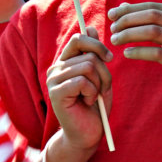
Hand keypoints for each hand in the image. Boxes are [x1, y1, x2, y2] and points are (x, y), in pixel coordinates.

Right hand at [46, 25, 112, 153]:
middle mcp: (56, 68)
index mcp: (66, 62)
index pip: (78, 39)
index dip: (97, 45)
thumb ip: (95, 54)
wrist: (88, 134)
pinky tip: (87, 103)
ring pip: (87, 67)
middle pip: (88, 54)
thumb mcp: (100, 77)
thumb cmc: (95, 106)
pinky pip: (82, 81)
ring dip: (99, 84)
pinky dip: (92, 93)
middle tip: (102, 88)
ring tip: (93, 97)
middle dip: (103, 72)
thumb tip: (91, 27)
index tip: (108, 58)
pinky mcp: (56, 92)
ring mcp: (54, 80)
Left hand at [109, 2, 161, 99]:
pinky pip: (158, 53)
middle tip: (113, 29)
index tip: (112, 15)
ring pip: (153, 32)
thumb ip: (153, 20)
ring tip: (116, 40)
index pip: (153, 6)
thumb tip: (123, 7)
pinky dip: (139, 52)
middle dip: (128, 20)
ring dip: (130, 35)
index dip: (130, 9)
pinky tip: (127, 54)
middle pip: (152, 16)